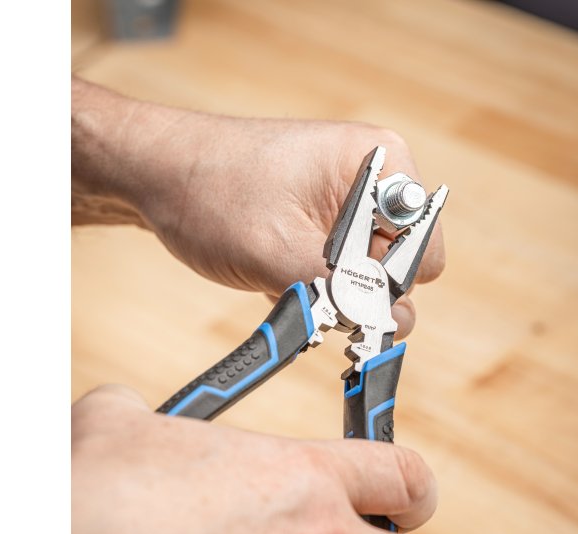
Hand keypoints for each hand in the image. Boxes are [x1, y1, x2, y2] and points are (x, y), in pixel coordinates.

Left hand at [71, 78, 445, 336]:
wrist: (153, 173)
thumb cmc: (212, 194)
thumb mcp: (281, 254)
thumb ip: (345, 293)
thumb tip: (399, 325)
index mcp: (381, 162)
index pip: (424, 253)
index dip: (385, 284)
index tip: (336, 291)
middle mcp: (376, 176)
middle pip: (401, 267)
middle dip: (354, 289)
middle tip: (301, 285)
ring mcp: (349, 197)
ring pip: (368, 274)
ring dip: (328, 290)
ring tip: (278, 274)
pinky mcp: (325, 217)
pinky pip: (341, 268)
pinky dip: (311, 282)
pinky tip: (272, 272)